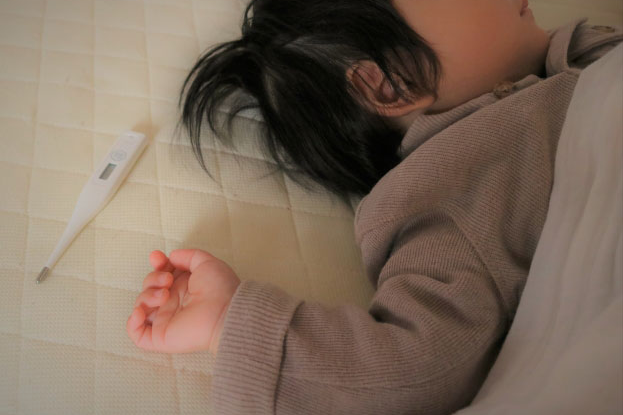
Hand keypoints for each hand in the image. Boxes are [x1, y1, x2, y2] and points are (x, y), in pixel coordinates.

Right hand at [126, 249, 240, 353]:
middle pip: (148, 287)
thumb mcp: (206, 262)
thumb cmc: (220, 288)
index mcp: (183, 287)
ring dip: (147, 295)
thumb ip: (188, 256)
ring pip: (141, 306)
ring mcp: (166, 320)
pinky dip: (132, 322)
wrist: (225, 312)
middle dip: (152, 278)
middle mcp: (173, 302)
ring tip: (165, 295)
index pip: (161, 274)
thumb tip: (171, 256)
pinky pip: (137, 333)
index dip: (156, 264)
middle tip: (168, 280)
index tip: (157, 257)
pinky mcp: (160, 337)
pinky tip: (141, 312)